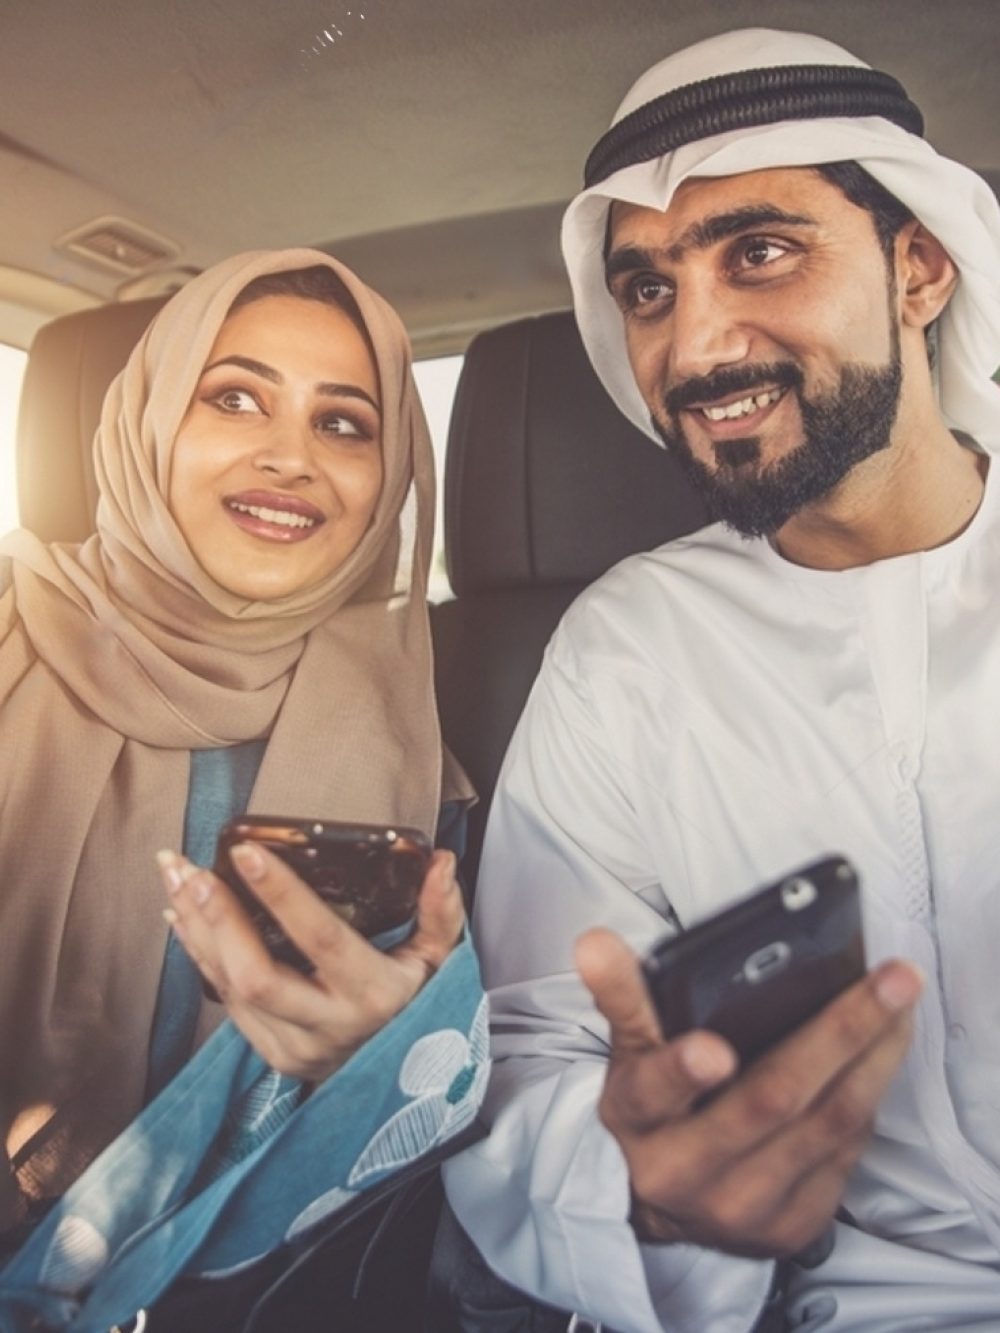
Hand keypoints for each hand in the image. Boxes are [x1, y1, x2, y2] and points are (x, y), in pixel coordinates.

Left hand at [157, 843, 463, 1083]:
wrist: (406, 1084)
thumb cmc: (419, 1003)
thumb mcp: (440, 960)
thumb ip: (442, 911)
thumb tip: (441, 861)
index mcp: (373, 994)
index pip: (319, 939)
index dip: (280, 895)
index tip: (247, 852)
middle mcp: (329, 1026)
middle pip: (256, 976)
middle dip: (218, 919)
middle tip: (192, 869)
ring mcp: (294, 1048)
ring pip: (229, 988)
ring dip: (196, 928)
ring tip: (175, 875)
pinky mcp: (271, 1056)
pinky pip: (224, 1001)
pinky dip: (200, 953)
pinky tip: (183, 914)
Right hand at [575, 927, 921, 1258]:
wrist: (661, 1203)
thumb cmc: (653, 1110)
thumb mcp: (627, 1053)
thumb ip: (621, 995)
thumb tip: (594, 942)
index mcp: (637, 1119)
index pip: (653, 1092)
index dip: (682, 1070)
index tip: (714, 1049)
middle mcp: (686, 1172)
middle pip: (770, 1100)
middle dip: (837, 1034)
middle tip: (890, 980)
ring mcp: (741, 1208)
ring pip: (824, 1125)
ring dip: (875, 1056)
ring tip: (902, 1000)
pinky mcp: (789, 1227)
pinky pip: (845, 1153)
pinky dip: (871, 1093)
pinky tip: (887, 1048)